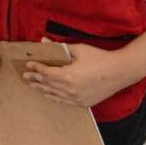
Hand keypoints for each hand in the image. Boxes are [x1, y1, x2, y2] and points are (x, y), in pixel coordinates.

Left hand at [23, 42, 139, 107]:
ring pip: (53, 94)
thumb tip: (44, 41)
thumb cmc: (100, 58)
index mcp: (68, 76)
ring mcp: (76, 99)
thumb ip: (59, 47)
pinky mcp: (82, 103)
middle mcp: (70, 90)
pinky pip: (63, 101)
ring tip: (33, 85)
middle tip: (25, 76)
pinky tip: (47, 94)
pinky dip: (53, 97)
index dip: (36, 68)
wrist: (120, 72)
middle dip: (35, 79)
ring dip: (42, 89)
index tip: (28, 65)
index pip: (46, 72)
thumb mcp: (79, 49)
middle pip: (47, 84)